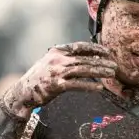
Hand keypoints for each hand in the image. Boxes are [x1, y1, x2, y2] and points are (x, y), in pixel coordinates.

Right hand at [2, 42, 117, 117]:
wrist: (23, 91)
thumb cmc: (40, 78)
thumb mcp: (51, 62)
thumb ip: (66, 58)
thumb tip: (86, 57)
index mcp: (57, 51)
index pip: (80, 46)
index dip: (95, 48)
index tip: (107, 52)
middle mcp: (57, 59)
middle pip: (85, 59)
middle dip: (102, 62)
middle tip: (115, 65)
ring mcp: (57, 72)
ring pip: (84, 70)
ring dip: (100, 72)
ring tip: (111, 74)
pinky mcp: (57, 85)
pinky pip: (77, 84)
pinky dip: (90, 86)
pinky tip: (100, 88)